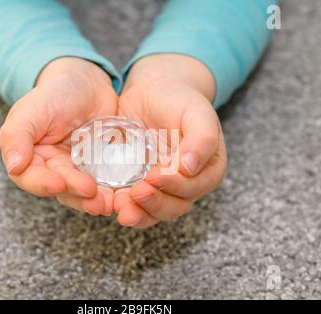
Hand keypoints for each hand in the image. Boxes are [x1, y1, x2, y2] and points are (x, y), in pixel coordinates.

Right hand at [0, 57, 116, 214]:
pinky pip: (106, 183)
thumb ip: (17, 135)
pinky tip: (122, 192)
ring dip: (96, 199)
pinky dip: (114, 190)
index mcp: (30, 157)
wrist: (88, 83)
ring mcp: (78, 171)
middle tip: (92, 194)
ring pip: (84, 193)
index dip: (43, 185)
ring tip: (109, 201)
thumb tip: (14, 166)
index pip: (31, 178)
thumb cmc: (55, 92)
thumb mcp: (33, 109)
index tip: (59, 184)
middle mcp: (53, 169)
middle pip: (61, 190)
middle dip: (76, 194)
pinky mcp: (100, 170)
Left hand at [114, 54, 226, 227]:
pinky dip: (126, 207)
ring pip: (155, 211)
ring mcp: (163, 188)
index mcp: (208, 170)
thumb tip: (191, 167)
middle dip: (155, 204)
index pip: (193, 187)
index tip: (155, 176)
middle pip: (174, 206)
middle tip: (136, 193)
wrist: (153, 92)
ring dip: (139, 213)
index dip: (174, 186)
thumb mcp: (196, 112)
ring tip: (121, 206)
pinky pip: (135, 204)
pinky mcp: (141, 185)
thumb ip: (202, 138)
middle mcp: (188, 184)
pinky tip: (113, 203)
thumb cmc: (179, 100)